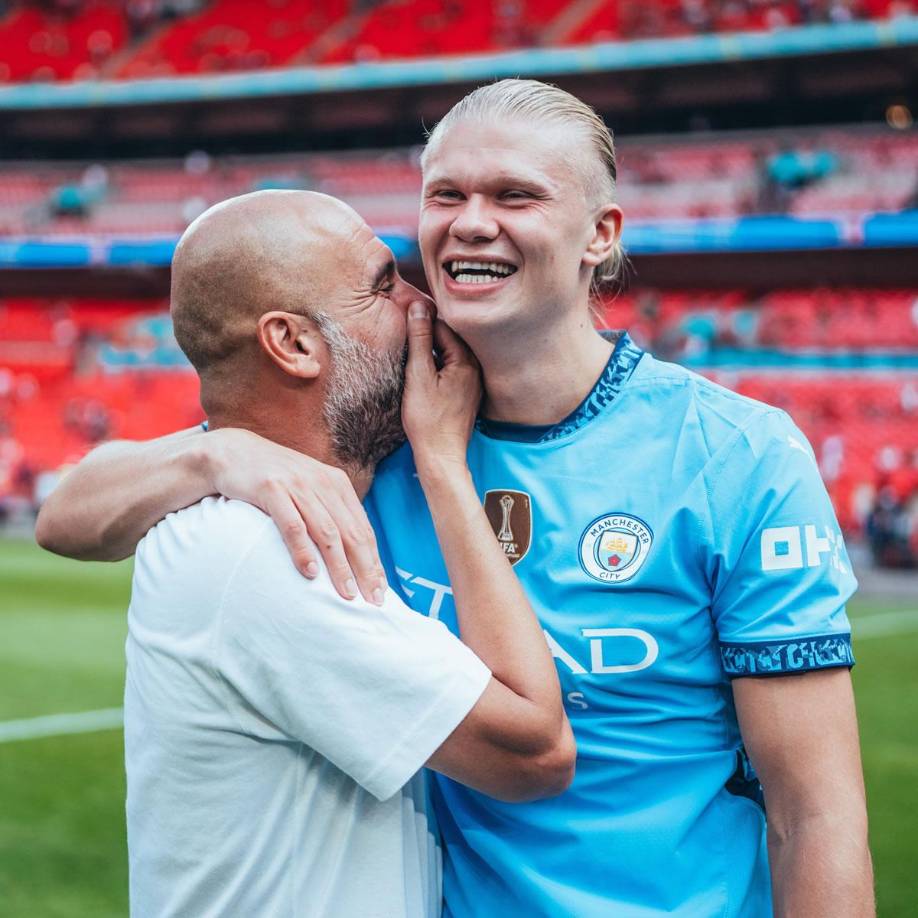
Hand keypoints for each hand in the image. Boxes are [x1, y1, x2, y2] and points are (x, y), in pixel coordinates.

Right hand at [204, 427, 385, 603]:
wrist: (234, 452)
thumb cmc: (275, 479)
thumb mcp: (310, 489)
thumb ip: (329, 513)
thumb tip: (351, 552)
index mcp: (337, 484)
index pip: (363, 529)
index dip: (374, 562)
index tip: (380, 590)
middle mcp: (323, 483)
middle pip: (351, 533)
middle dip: (365, 569)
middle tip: (372, 600)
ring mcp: (298, 485)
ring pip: (327, 532)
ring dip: (339, 566)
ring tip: (347, 593)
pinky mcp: (272, 489)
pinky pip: (292, 525)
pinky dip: (303, 550)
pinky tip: (310, 573)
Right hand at [402, 301, 481, 468]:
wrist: (440, 455)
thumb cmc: (427, 419)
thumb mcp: (418, 375)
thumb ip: (419, 339)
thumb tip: (418, 307)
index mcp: (466, 361)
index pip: (443, 326)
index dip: (421, 321)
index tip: (403, 319)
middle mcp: (475, 368)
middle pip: (448, 339)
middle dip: (427, 335)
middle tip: (404, 335)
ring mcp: (473, 382)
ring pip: (450, 354)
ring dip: (431, 351)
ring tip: (411, 355)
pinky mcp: (468, 394)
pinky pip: (453, 369)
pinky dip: (438, 366)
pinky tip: (423, 373)